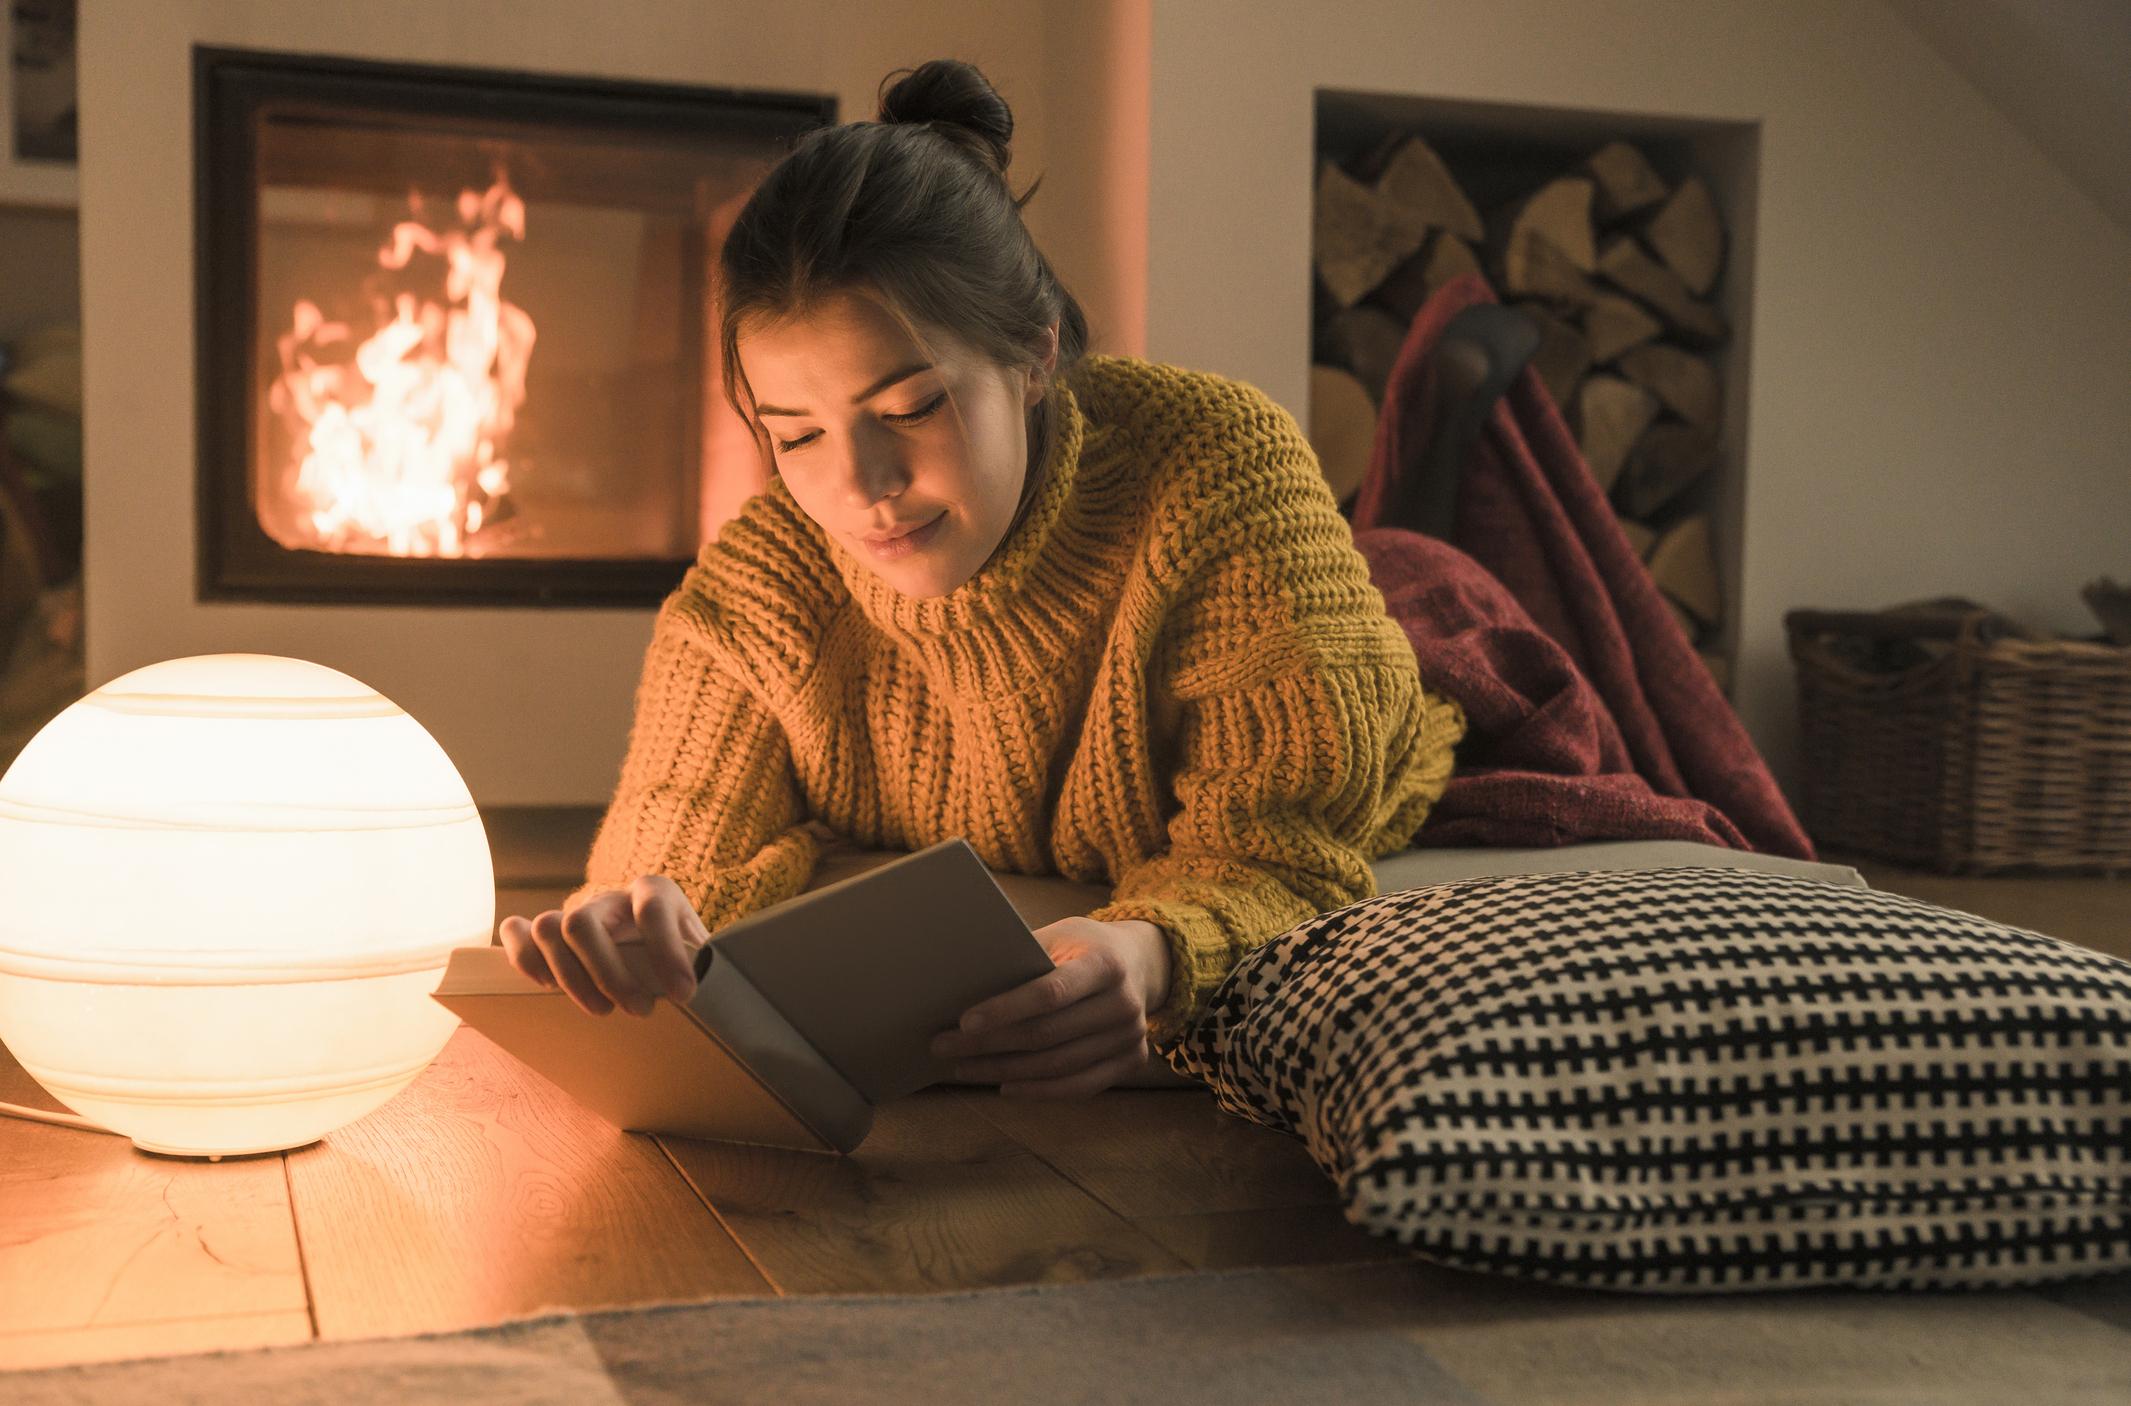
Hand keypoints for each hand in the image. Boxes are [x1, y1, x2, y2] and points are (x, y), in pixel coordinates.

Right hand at [496, 876, 705, 1018]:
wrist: (659, 946)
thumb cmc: (682, 953)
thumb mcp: (700, 952)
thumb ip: (702, 962)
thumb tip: (710, 990)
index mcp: (654, 892)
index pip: (653, 909)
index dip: (666, 953)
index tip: (683, 995)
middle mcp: (612, 897)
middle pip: (583, 922)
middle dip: (607, 974)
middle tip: (638, 1010)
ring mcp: (578, 911)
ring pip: (550, 927)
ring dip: (570, 977)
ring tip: (601, 1009)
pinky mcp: (552, 931)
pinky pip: (518, 931)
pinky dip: (525, 959)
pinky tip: (548, 987)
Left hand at [929, 916, 1173, 1097]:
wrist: (1141, 963)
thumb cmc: (1083, 946)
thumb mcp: (1060, 934)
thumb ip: (1024, 957)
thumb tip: (961, 980)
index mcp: (1106, 964)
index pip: (1050, 993)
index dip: (1005, 1010)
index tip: (962, 1022)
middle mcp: (1125, 1003)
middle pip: (1046, 1035)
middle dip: (988, 1045)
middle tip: (943, 1046)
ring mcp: (1132, 1036)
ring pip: (1057, 1066)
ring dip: (1003, 1071)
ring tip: (963, 1068)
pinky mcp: (1132, 1060)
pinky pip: (1080, 1085)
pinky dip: (1039, 1091)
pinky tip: (1004, 1086)